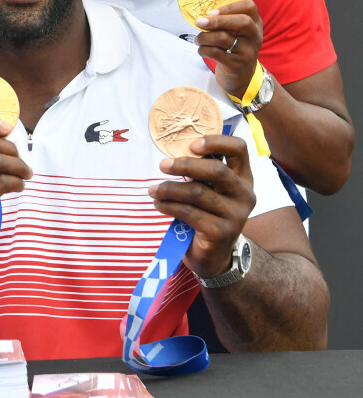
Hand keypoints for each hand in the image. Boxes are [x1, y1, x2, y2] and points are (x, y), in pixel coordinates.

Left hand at [148, 135, 255, 278]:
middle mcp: (244, 194)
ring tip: (153, 190)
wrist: (213, 256)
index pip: (239, 149)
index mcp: (243, 178)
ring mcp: (235, 215)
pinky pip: (189, 213)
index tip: (192, 145)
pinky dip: (169, 206)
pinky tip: (159, 205)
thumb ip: (201, 173)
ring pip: (197, 192)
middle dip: (185, 165)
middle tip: (162, 165)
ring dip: (169, 189)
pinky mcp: (221, 232)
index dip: (216, 142)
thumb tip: (173, 154)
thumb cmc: (207, 214)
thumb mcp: (210, 190)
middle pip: (216, 170)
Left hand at [195, 0, 262, 98]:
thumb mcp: (237, 34)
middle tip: (199, 22)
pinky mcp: (236, 65)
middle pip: (241, 21)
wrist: (242, 78)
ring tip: (198, 40)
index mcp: (255, 24)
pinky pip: (216, 53)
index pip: (249, 7)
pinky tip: (201, 50)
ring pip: (223, 38)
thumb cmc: (234, 50)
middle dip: (217, 20)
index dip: (230, 7)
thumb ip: (226, 23)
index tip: (212, 12)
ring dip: (204, 37)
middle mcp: (255, 37)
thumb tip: (204, 15)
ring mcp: (247, 52)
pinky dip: (203, 49)